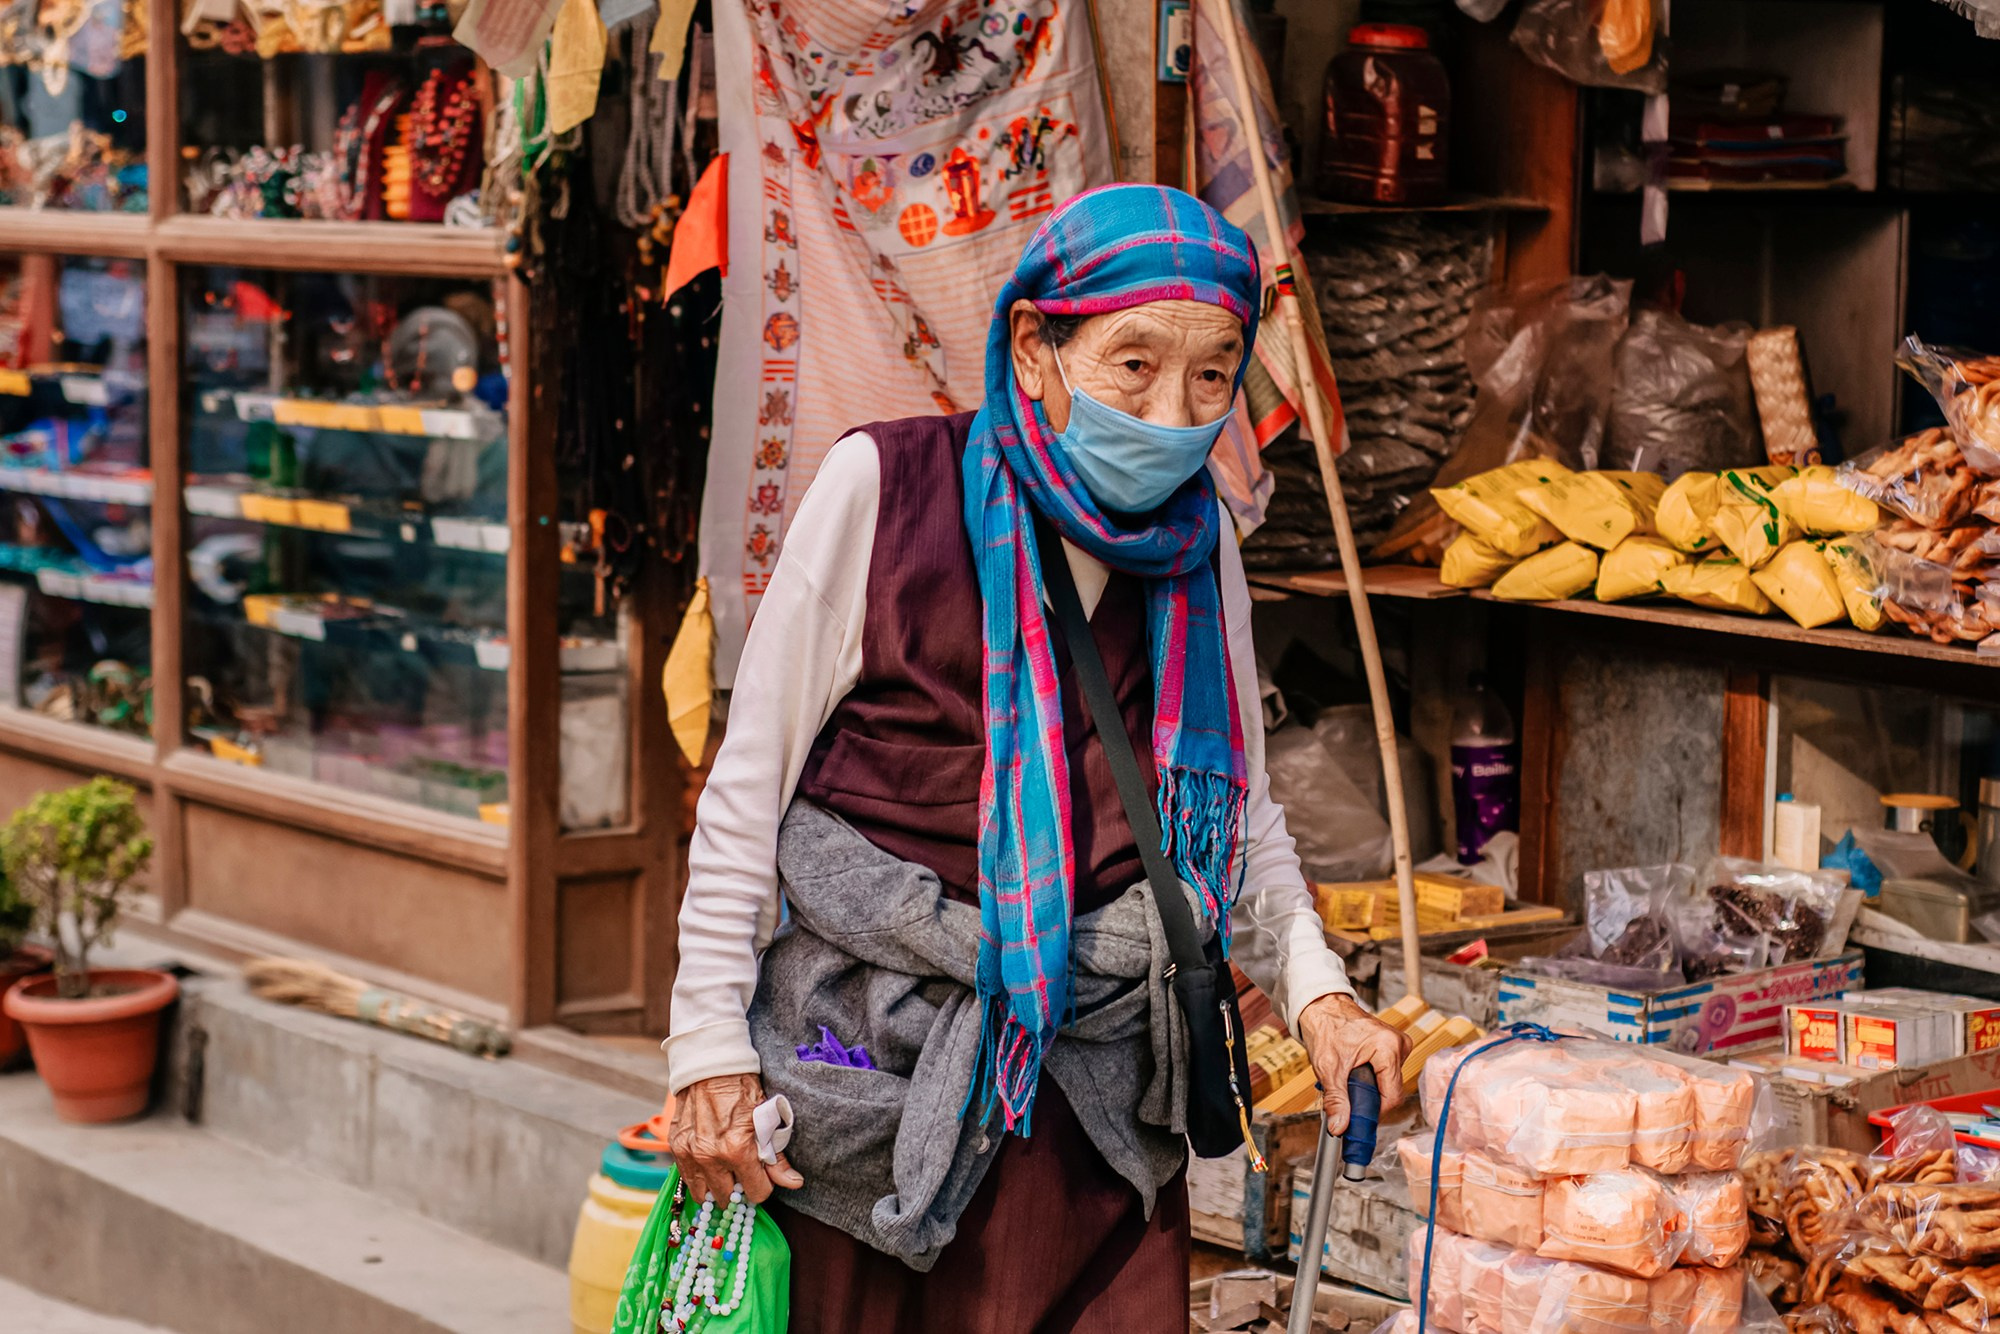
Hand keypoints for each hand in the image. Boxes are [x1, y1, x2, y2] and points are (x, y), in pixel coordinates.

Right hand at [666, 1073, 803, 1204]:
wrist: (711, 1065)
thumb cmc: (743, 1089)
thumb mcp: (767, 1121)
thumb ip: (777, 1158)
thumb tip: (795, 1183)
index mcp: (737, 1151)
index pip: (756, 1193)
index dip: (763, 1186)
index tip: (762, 1176)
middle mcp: (710, 1157)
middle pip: (728, 1198)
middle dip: (739, 1188)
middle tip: (744, 1171)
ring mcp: (690, 1153)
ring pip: (704, 1194)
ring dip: (716, 1187)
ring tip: (725, 1171)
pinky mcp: (676, 1147)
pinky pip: (687, 1178)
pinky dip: (699, 1176)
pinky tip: (710, 1163)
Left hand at [1295, 993, 1410, 1132]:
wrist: (1322, 1007)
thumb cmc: (1325, 1029)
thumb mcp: (1329, 1069)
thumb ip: (1336, 1100)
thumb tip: (1339, 1127)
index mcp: (1389, 1048)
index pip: (1392, 1096)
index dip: (1374, 1110)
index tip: (1357, 1114)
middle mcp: (1399, 1044)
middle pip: (1392, 1089)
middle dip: (1370, 1097)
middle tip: (1347, 1091)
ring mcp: (1398, 1044)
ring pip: (1389, 1081)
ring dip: (1370, 1086)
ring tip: (1349, 1075)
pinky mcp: (1393, 1045)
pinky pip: (1387, 1071)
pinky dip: (1372, 1075)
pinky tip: (1356, 1068)